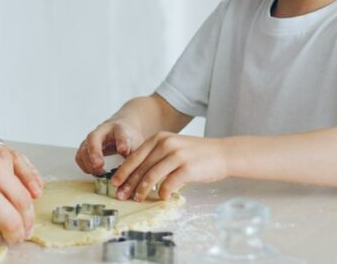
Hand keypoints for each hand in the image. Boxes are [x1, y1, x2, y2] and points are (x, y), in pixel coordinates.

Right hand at [75, 118, 143, 173]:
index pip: (120, 133)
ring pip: (84, 148)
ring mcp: (92, 138)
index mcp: (119, 128)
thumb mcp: (137, 144)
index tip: (123, 150)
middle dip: (95, 152)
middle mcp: (102, 131)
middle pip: (93, 138)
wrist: (121, 128)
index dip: (121, 142)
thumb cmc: (129, 137)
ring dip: (88, 163)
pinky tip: (94, 172)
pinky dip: (84, 165)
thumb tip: (132, 174)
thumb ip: (134, 156)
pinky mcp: (86, 146)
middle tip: (98, 165)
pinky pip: (80, 156)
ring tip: (100, 173)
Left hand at [110, 132, 229, 200]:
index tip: (115, 183)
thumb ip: (155, 156)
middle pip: (141, 167)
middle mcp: (166, 144)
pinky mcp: (188, 168)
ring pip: (152, 175)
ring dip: (142, 190)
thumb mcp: (172, 147)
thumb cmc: (195, 153)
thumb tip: (136, 174)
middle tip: (120, 195)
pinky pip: (169, 183)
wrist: (222, 153)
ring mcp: (177, 155)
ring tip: (137, 199)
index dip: (123, 171)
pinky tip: (160, 197)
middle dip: (129, 183)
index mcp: (159, 138)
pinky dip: (162, 192)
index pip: (135, 156)